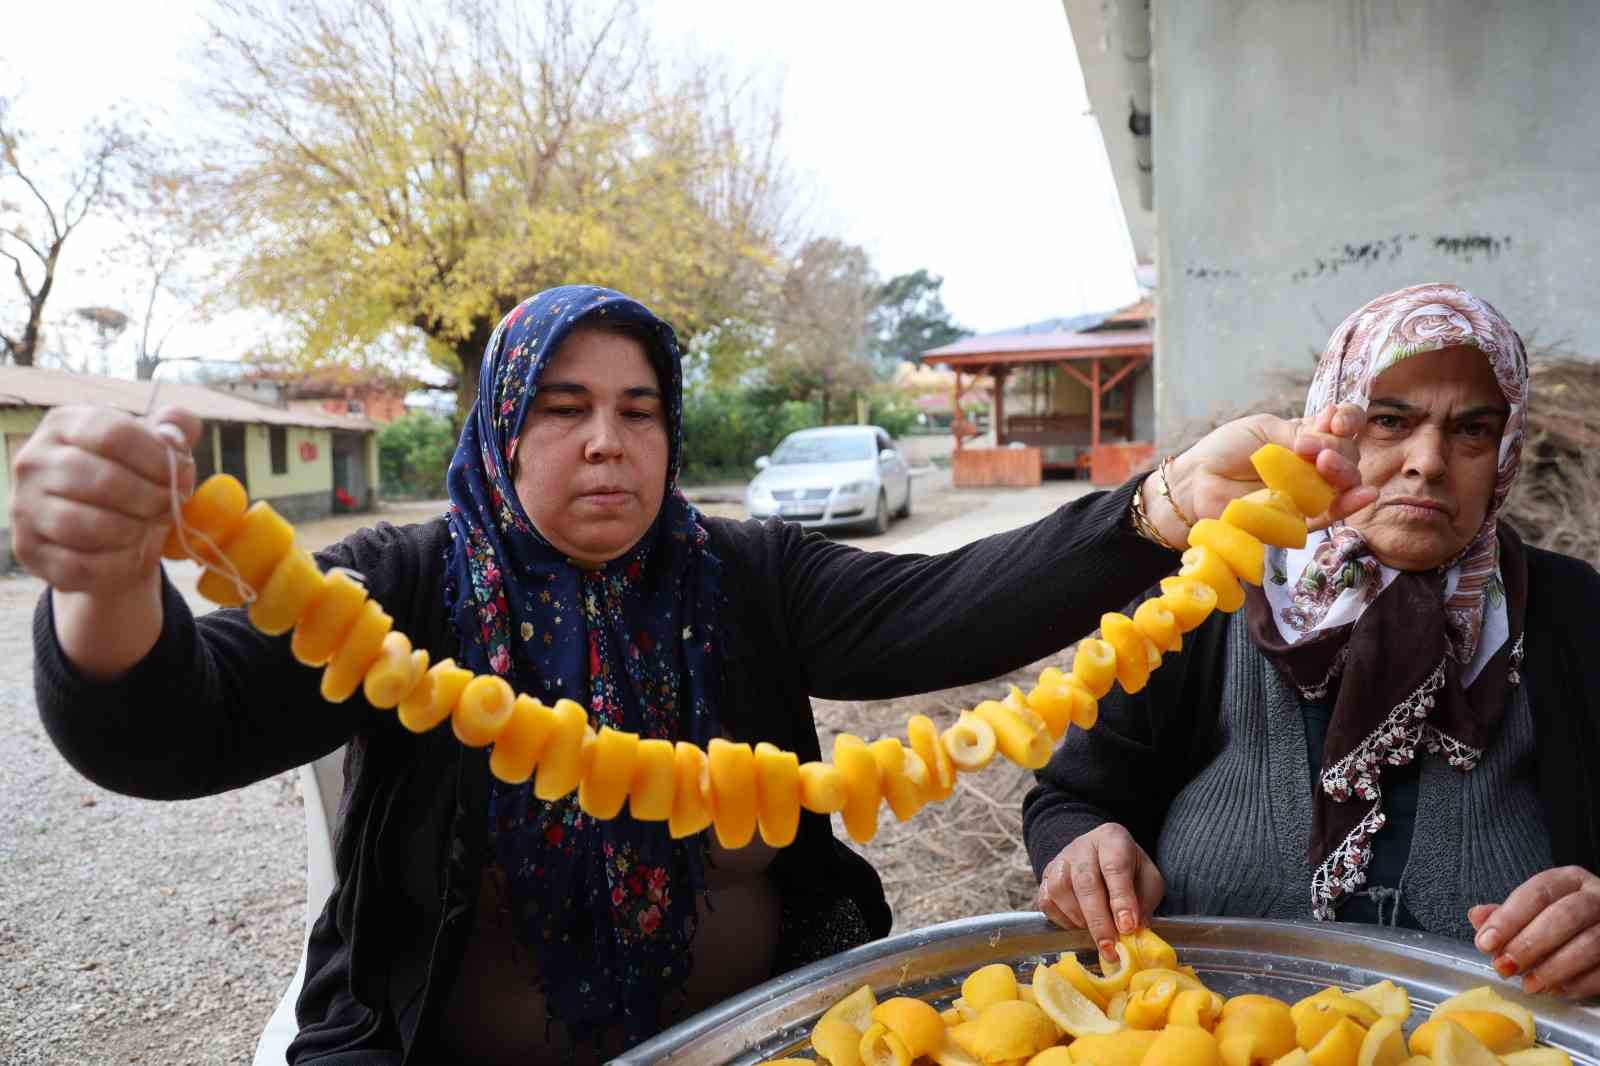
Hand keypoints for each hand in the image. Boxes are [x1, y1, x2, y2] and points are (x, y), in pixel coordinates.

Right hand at [10, 404, 200, 595]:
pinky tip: (127, 552)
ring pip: (88, 524)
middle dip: (152, 498)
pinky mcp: (29, 550)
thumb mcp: (153, 450)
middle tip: (170, 506)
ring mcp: (25, 507)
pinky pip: (79, 563)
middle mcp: (34, 462)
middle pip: (104, 480)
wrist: (104, 535)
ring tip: (147, 526)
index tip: (182, 475)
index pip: (114, 435)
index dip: (159, 459)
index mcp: (64, 426)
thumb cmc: (131, 482)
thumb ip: (175, 430)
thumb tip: (182, 428)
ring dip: (133, 530)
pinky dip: (115, 562)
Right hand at [1034, 823, 1163, 959]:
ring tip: (1098, 936)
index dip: (1121, 899)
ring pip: (1060, 890)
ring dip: (1080, 920)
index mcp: (1112, 839)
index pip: (1115, 867)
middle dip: (1098, 919)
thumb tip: (1133, 932)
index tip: (1128, 927)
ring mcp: (1060, 860)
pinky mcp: (1046, 877)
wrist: (1101, 855)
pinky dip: (1063, 920)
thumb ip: (1144, 902)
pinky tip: (1080, 927)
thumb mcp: (1148, 879)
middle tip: (1110, 947)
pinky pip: (1047, 901)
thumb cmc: (1129, 869)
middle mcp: (1082, 846)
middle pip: (1085, 881)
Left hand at [1144, 404, 1377, 548]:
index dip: (1347, 421)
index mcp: (1306, 437)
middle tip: (1309, 449)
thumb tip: (1330, 435)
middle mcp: (1313, 464)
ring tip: (1324, 465)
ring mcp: (1309, 492)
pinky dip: (1350, 504)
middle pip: (1348, 454)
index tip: (1335, 420)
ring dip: (1344, 472)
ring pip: (1345, 484)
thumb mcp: (1262, 430)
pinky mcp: (1300, 519)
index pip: (1342, 427)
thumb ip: (1297, 434)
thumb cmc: (1224, 451)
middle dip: (1337, 448)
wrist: (1195, 482)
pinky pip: (1331, 514)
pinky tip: (1363, 494)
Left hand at [1469, 866, 1599, 999]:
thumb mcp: (1535, 910)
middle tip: (1505, 967)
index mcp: (1569, 880)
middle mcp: (1597, 896)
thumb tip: (1477, 917)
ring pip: (1589, 944)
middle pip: (1564, 916)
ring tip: (1529, 985)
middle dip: (1530, 944)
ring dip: (1554, 968)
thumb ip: (1506, 915)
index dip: (1508, 919)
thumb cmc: (1564, 921)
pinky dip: (1579, 983)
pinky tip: (1557, 990)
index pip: (1537, 893)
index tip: (1485, 943)